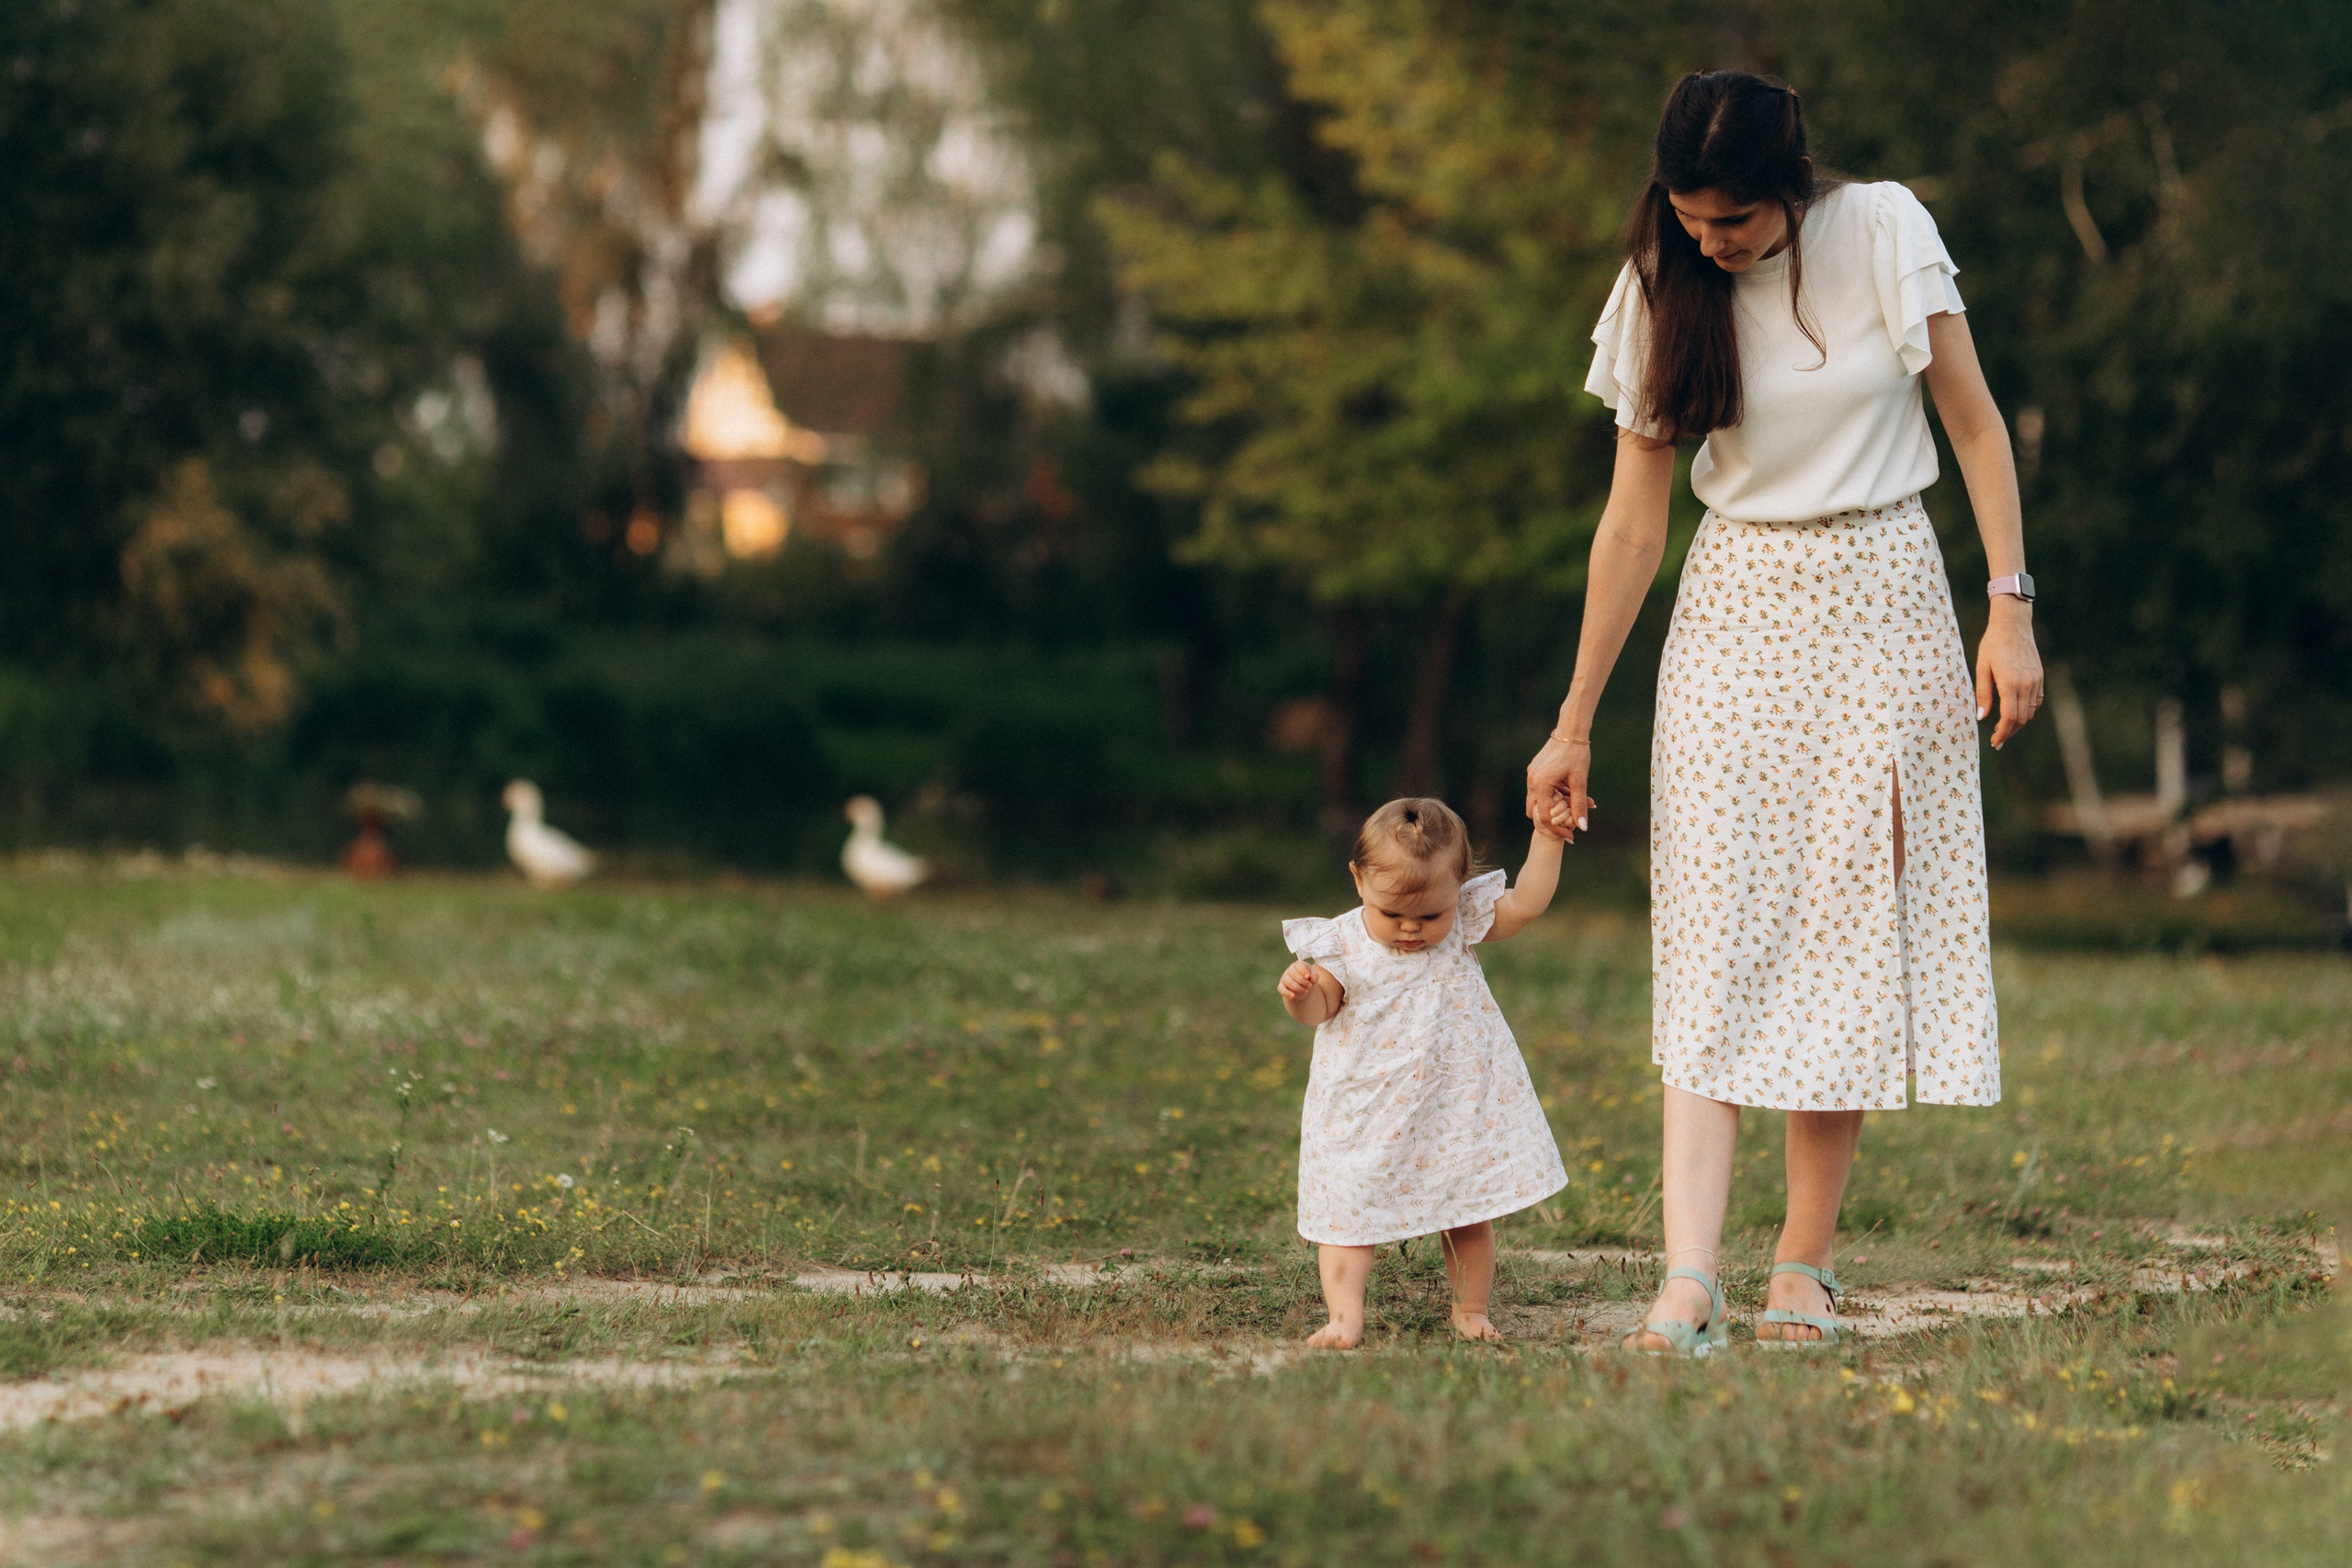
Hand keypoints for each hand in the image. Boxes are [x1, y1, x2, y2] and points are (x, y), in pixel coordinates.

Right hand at [1277, 960, 1319, 1001]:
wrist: (1303, 988)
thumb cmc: (1309, 979)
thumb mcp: (1314, 976)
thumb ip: (1315, 976)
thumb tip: (1313, 978)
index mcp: (1298, 965)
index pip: (1299, 965)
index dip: (1303, 971)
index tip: (1308, 977)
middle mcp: (1290, 970)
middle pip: (1293, 974)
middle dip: (1303, 981)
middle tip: (1310, 986)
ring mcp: (1284, 978)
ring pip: (1288, 982)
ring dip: (1298, 987)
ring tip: (1306, 991)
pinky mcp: (1281, 986)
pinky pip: (1281, 989)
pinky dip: (1286, 993)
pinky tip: (1293, 996)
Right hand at [1523, 735, 1594, 842]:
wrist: (1571, 729)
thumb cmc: (1577, 754)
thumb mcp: (1580, 781)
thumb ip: (1579, 805)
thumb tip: (1582, 827)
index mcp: (1541, 784)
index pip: (1544, 817)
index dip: (1558, 829)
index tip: (1571, 837)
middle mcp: (1532, 781)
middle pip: (1535, 811)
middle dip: (1551, 819)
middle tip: (1569, 823)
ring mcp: (1531, 775)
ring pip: (1538, 800)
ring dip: (1553, 805)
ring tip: (1572, 804)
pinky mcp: (1535, 770)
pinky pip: (1540, 789)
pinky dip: (1552, 795)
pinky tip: (1567, 791)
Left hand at [1976, 599, 2043, 749]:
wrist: (2013, 625)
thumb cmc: (1993, 644)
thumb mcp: (1981, 668)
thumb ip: (1982, 694)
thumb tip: (1981, 717)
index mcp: (2010, 684)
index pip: (2009, 718)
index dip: (2002, 733)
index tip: (1995, 742)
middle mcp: (2026, 685)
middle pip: (2021, 719)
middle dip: (2009, 732)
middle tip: (1997, 740)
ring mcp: (2035, 681)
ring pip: (2030, 712)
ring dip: (2018, 723)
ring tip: (2004, 729)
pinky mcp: (2039, 677)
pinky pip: (2036, 701)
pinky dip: (2028, 711)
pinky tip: (2017, 713)